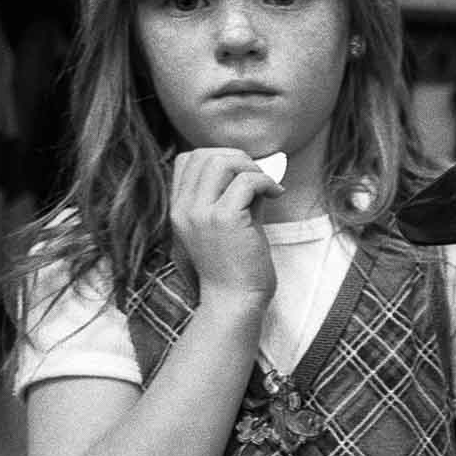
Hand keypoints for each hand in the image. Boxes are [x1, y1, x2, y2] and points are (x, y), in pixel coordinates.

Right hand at [168, 148, 283, 302]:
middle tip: (259, 177)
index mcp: (178, 209)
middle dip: (238, 158)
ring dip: (251, 168)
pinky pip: (246, 181)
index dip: (217, 156)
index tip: (242, 172)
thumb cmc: (235, 265)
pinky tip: (277, 194)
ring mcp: (200, 213)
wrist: (234, 301)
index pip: (186, 160)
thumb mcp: (227, 222)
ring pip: (222, 162)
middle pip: (203, 155)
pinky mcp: (223, 220)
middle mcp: (183, 209)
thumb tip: (256, 166)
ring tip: (267, 186)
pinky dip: (266, 181)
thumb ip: (233, 194)